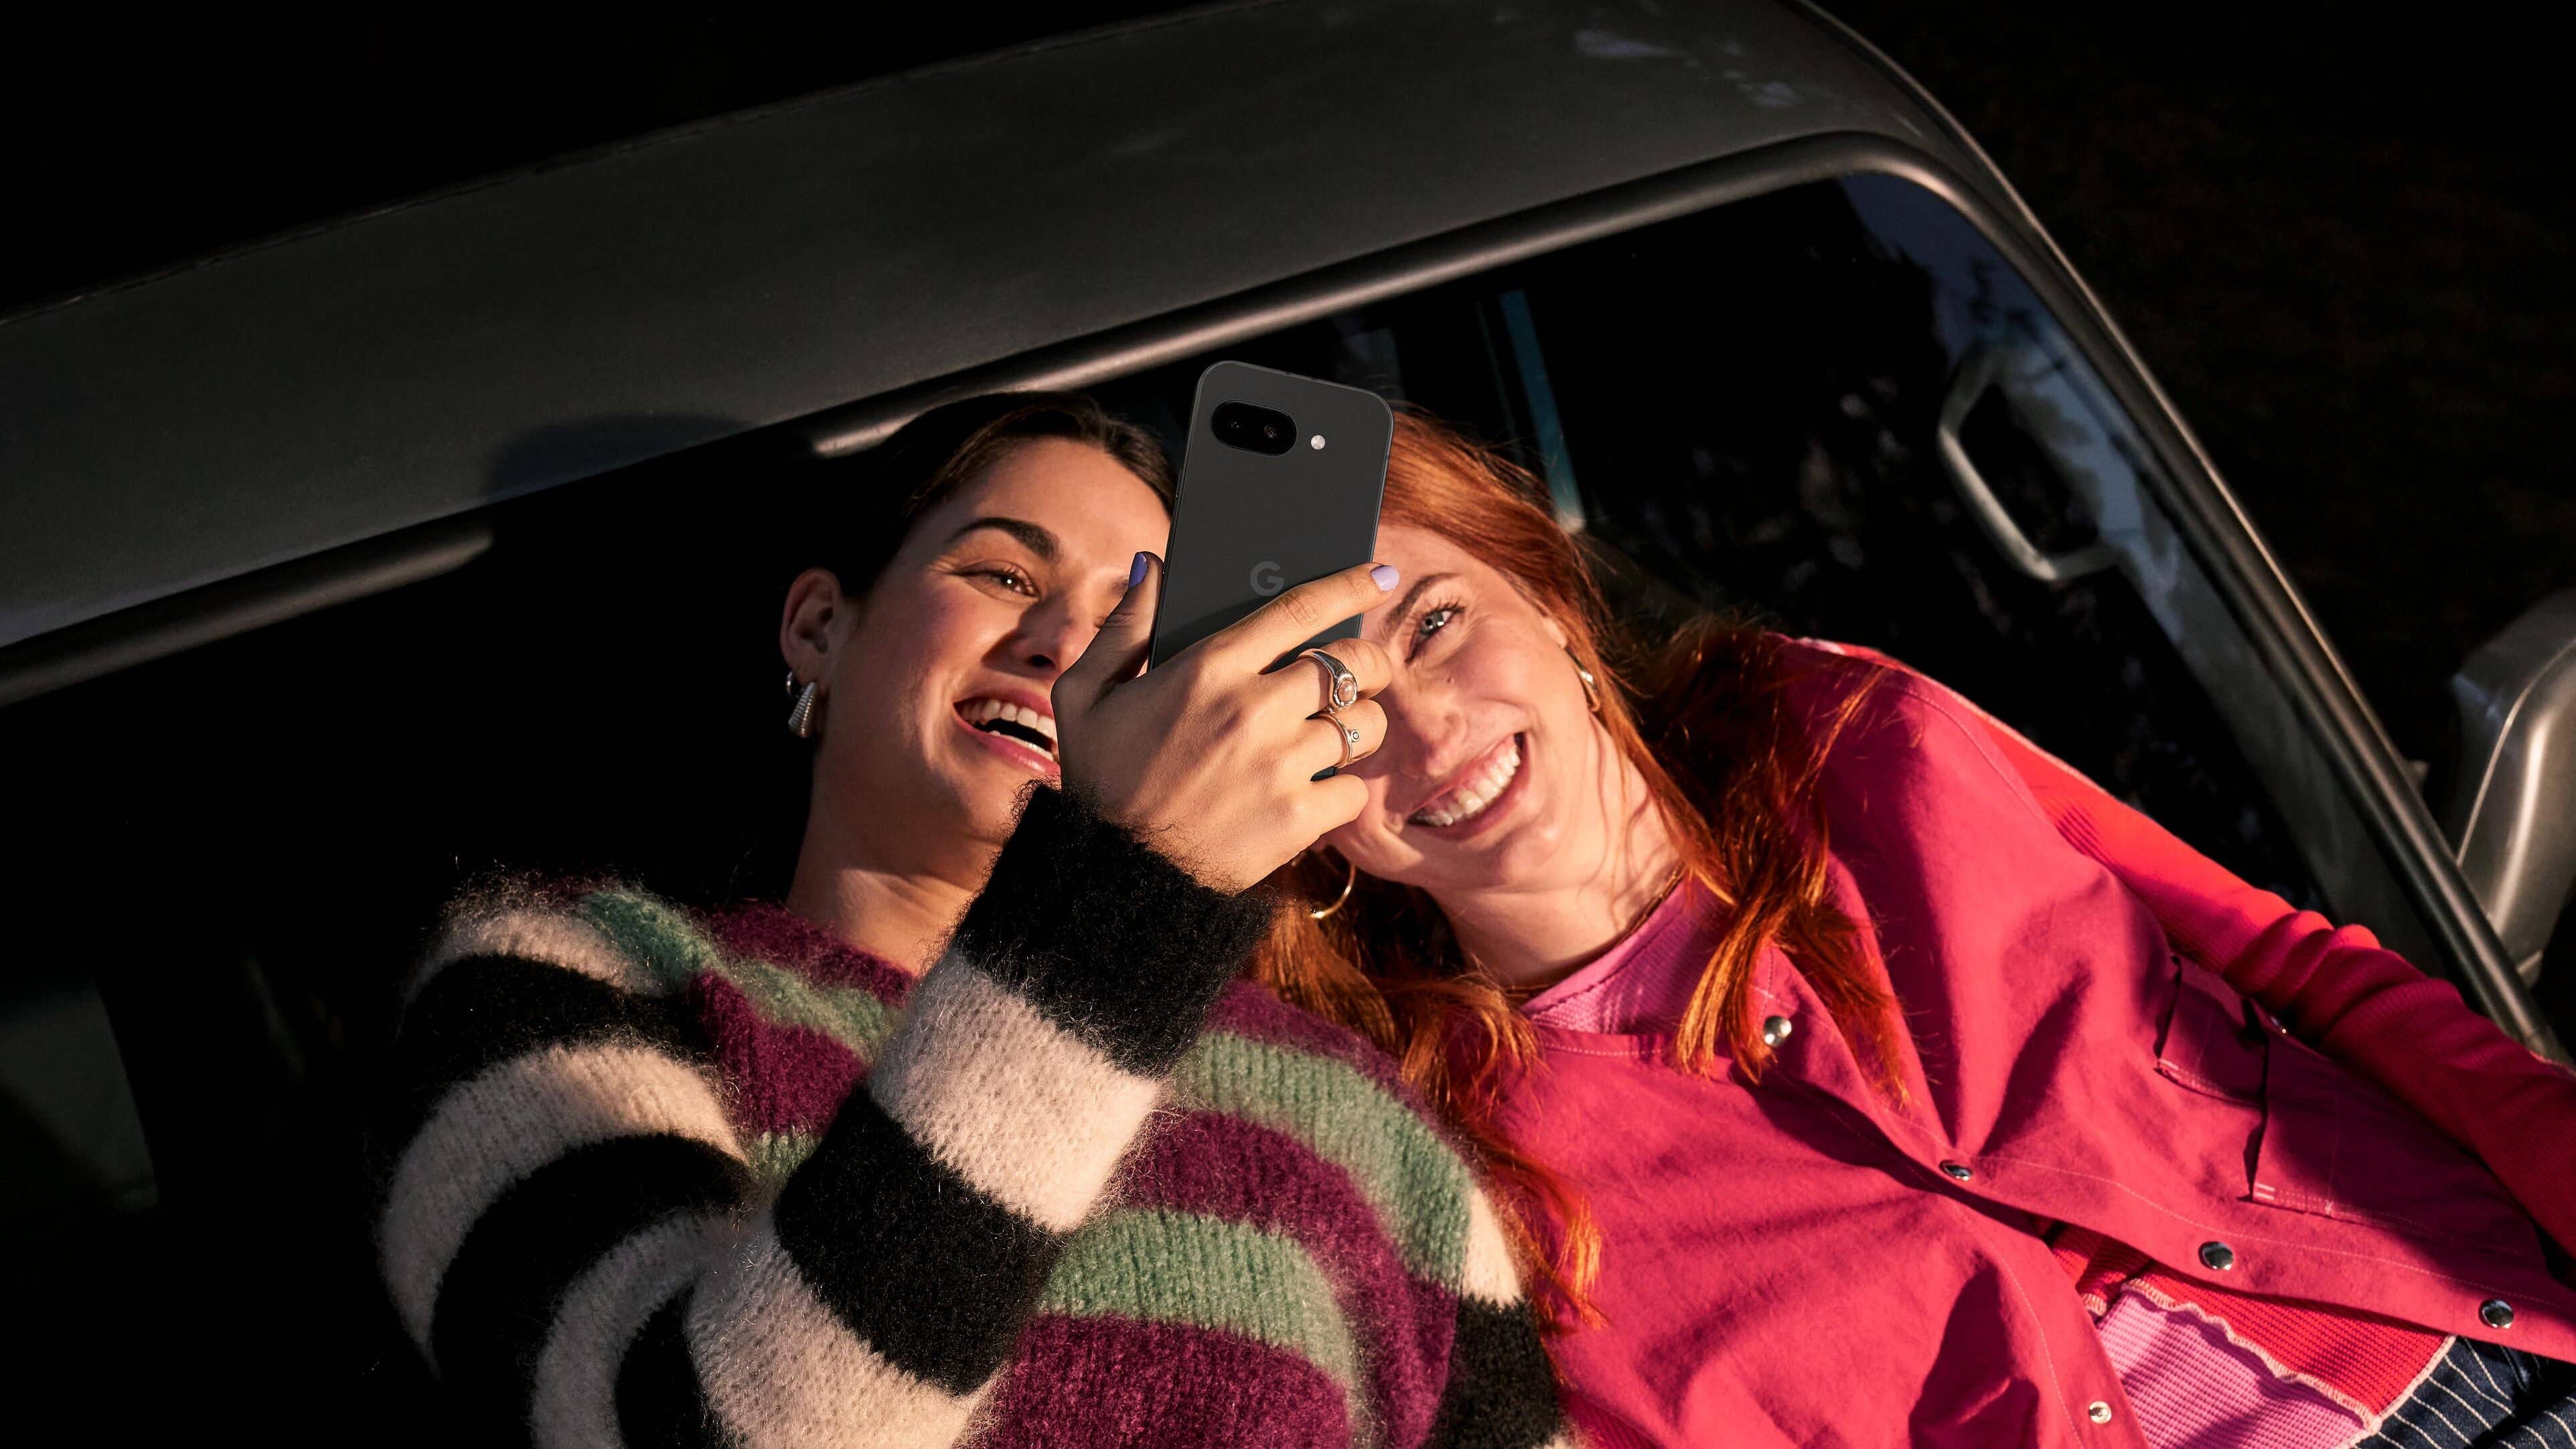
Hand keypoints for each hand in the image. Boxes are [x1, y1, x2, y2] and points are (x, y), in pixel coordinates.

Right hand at [1052, 555, 1399, 892]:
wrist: (1115, 876)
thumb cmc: (1099, 781)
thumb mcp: (1085, 695)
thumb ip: (1124, 627)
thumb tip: (1154, 567)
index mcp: (1207, 668)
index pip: (1299, 609)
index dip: (1349, 584)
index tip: (1380, 574)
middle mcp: (1253, 709)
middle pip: (1351, 662)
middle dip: (1371, 661)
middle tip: (1366, 670)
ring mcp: (1280, 765)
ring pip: (1363, 725)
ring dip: (1360, 726)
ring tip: (1339, 734)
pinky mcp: (1297, 819)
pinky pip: (1355, 789)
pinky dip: (1345, 790)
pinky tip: (1318, 791)